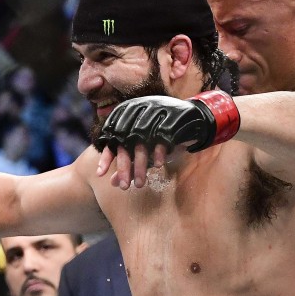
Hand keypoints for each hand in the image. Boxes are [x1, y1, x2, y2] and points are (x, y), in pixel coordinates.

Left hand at [94, 91, 238, 187]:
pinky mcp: (172, 115)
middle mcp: (140, 109)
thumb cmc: (165, 134)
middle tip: (124, 186)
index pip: (112, 136)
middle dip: (124, 166)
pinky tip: (158, 165)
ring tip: (139, 184)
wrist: (195, 117)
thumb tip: (111, 182)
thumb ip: (128, 162)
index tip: (100, 174)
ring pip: (142, 141)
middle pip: (125, 141)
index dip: (106, 156)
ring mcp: (157, 111)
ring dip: (141, 164)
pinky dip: (160, 151)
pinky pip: (163, 135)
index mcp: (129, 112)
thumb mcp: (145, 149)